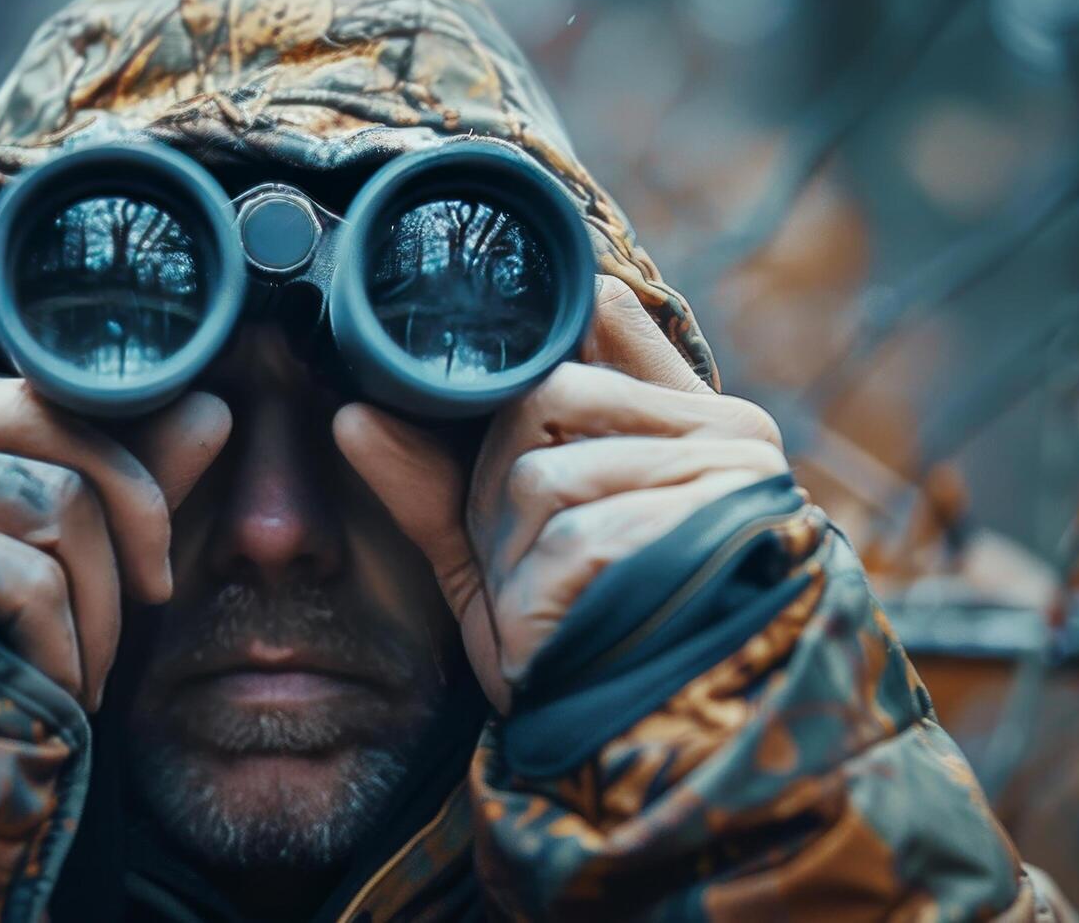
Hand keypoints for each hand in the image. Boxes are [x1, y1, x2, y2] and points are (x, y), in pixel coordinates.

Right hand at [0, 253, 231, 709]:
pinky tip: (54, 690)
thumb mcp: (37, 563)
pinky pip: (22, 571)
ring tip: (90, 669)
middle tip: (156, 594)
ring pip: (51, 496)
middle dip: (137, 507)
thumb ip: (114, 485)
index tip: (25, 259)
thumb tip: (213, 409)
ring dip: (102, 603)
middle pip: (47, 413)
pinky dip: (64, 644)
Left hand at [334, 277, 787, 711]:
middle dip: (498, 493)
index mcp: (700, 423)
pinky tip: (562, 640)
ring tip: (554, 614)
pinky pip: (564, 539)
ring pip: (540, 474)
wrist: (643, 754)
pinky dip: (537, 604)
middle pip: (541, 399)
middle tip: (528, 570)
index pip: (594, 325)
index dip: (523, 374)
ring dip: (515, 560)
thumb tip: (352, 414)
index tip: (497, 431)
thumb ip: (441, 480)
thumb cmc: (577, 649)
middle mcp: (726, 437)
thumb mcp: (504, 557)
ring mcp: (718, 483)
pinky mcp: (697, 537)